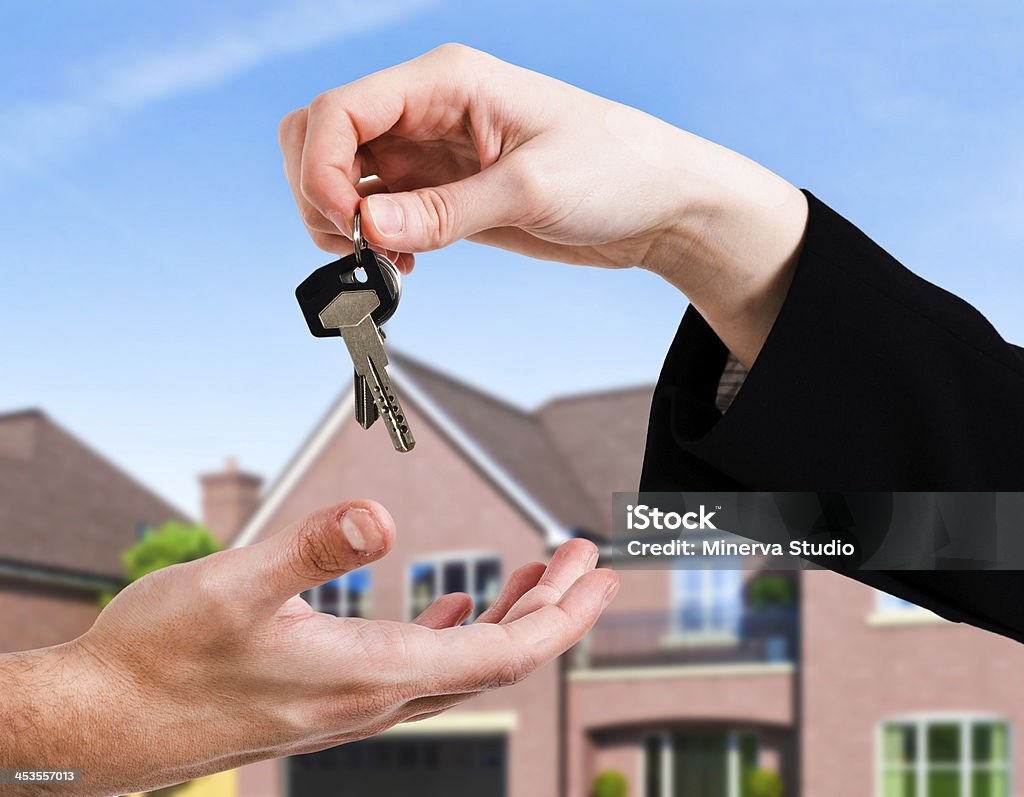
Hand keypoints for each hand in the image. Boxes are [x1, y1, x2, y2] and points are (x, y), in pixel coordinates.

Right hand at [0, 500, 616, 795]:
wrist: (96, 729)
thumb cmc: (156, 660)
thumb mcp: (229, 589)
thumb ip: (309, 549)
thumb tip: (382, 517)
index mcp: (369, 674)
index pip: (499, 654)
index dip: (559, 615)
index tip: (597, 573)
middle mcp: (373, 699)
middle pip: (493, 659)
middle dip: (550, 609)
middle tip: (587, 562)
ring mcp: (351, 703)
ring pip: (458, 663)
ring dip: (507, 617)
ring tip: (539, 577)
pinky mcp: (326, 696)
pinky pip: (415, 669)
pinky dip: (451, 632)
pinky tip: (451, 606)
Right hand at [279, 44, 807, 365]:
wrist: (659, 205)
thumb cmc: (616, 170)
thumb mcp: (531, 188)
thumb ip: (444, 211)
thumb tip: (367, 230)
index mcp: (445, 81)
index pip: (340, 108)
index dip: (321, 168)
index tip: (346, 226)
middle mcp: (427, 111)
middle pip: (322, 135)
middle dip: (318, 191)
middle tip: (352, 245)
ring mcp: (430, 154)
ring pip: (343, 177)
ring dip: (340, 222)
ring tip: (381, 263)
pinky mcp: (442, 194)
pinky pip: (379, 213)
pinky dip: (370, 241)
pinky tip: (402, 266)